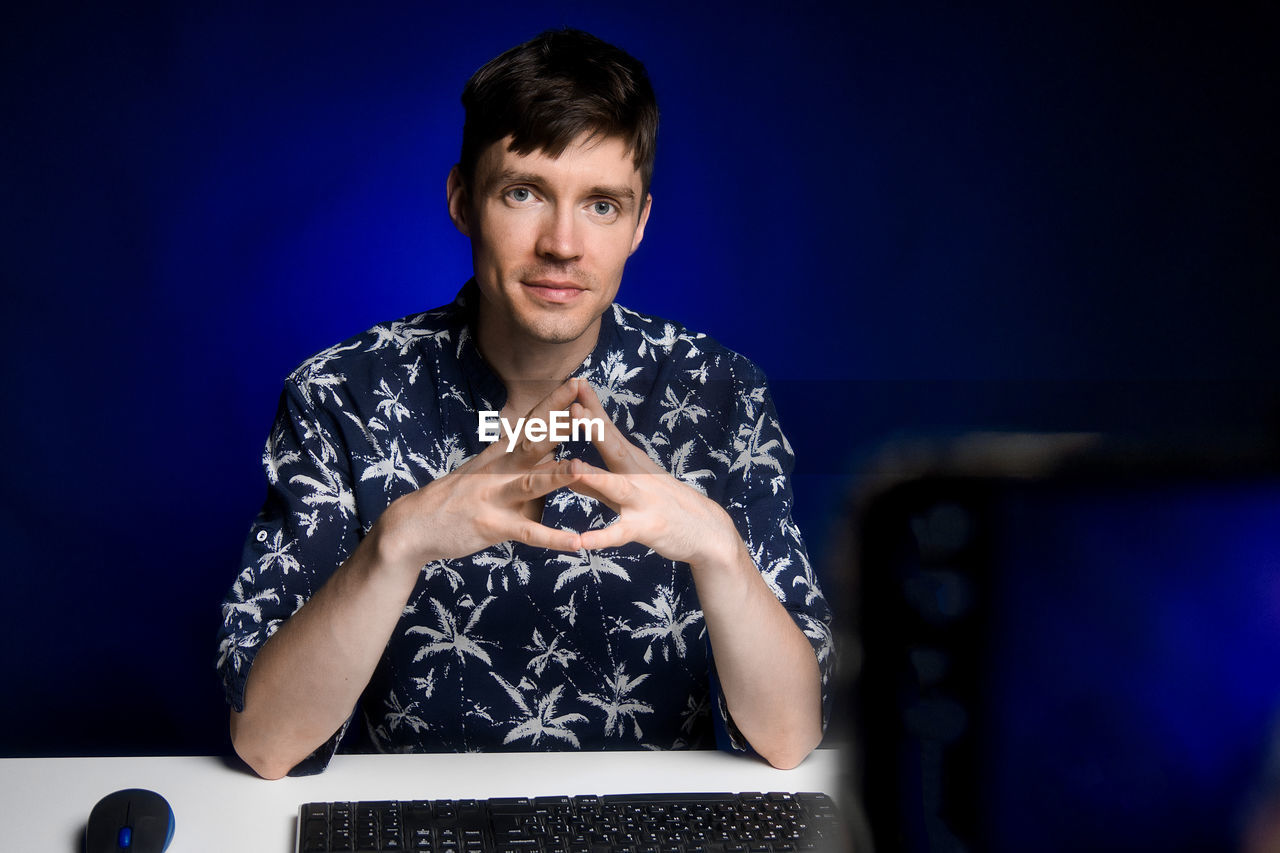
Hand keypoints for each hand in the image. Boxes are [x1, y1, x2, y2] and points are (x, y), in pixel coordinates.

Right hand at [374, 379, 586, 570]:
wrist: (413, 525)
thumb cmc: (453, 497)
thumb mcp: (482, 468)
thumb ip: (513, 456)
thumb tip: (546, 447)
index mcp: (499, 454)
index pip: (530, 422)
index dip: (553, 402)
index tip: (577, 381)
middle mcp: (498, 470)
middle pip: (534, 443)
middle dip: (561, 425)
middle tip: (587, 407)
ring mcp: (494, 498)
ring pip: (531, 484)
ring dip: (557, 476)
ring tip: (584, 468)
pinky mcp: (493, 527)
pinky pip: (528, 533)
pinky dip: (553, 539)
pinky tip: (576, 542)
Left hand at [565, 380, 738, 568]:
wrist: (709, 533)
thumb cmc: (665, 508)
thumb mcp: (629, 491)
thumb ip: (596, 483)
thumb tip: (566, 471)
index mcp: (634, 464)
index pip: (611, 431)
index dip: (593, 409)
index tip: (575, 384)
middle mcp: (639, 477)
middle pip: (614, 448)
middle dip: (593, 427)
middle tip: (573, 405)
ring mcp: (644, 501)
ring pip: (616, 487)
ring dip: (595, 476)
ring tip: (573, 466)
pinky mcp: (647, 528)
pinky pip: (621, 534)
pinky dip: (601, 538)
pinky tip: (581, 541)